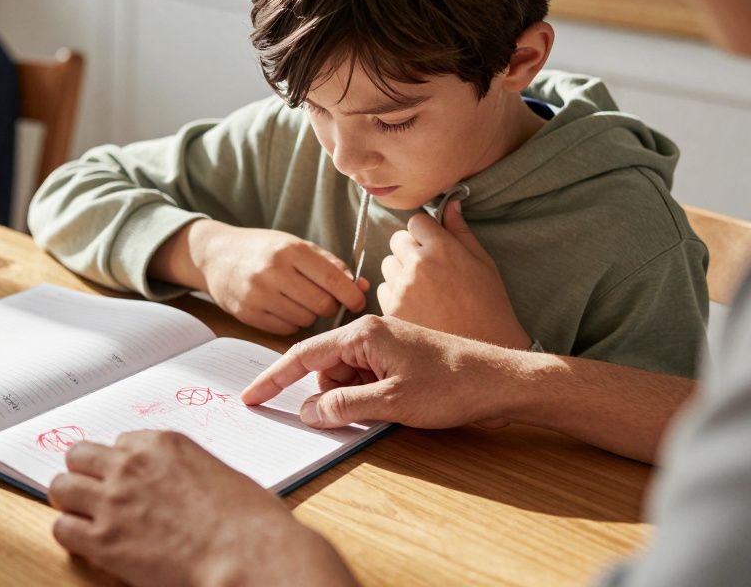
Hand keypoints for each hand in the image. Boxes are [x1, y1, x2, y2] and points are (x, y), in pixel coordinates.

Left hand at [49, 431, 356, 586]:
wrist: (248, 555)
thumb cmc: (249, 521)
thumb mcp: (219, 476)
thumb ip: (184, 473)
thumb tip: (175, 487)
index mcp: (162, 444)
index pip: (120, 442)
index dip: (120, 464)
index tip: (124, 478)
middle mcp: (131, 465)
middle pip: (80, 455)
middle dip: (86, 473)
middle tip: (94, 492)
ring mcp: (113, 500)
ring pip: (61, 486)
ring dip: (71, 500)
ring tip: (83, 515)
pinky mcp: (103, 539)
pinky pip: (62, 528)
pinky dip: (70, 534)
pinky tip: (86, 542)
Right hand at [154, 219, 368, 334]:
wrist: (215, 254)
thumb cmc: (264, 249)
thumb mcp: (297, 246)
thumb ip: (330, 265)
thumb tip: (362, 287)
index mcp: (291, 250)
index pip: (334, 281)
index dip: (352, 296)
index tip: (356, 301)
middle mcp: (273, 272)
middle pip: (322, 305)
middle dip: (330, 306)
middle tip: (324, 300)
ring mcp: (258, 294)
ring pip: (305, 320)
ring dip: (309, 314)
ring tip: (298, 300)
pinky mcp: (247, 313)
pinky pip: (285, 329)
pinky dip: (291, 322)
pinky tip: (283, 307)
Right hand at [241, 314, 528, 428]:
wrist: (501, 382)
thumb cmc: (452, 386)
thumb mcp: (391, 402)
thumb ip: (344, 406)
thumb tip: (309, 412)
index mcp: (363, 333)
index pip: (303, 354)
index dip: (273, 378)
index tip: (250, 397)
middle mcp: (370, 332)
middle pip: (324, 367)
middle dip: (326, 396)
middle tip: (352, 418)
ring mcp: (385, 344)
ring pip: (345, 376)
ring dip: (350, 399)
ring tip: (384, 412)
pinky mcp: (398, 358)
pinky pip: (365, 378)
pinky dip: (365, 397)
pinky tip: (387, 409)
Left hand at [377, 200, 531, 348]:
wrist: (485, 352)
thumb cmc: (490, 307)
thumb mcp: (484, 264)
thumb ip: (461, 231)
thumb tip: (451, 203)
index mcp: (442, 248)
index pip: (416, 221)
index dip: (425, 232)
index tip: (433, 245)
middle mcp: (418, 264)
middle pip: (397, 240)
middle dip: (410, 249)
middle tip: (429, 270)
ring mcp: (402, 289)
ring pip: (387, 265)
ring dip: (400, 272)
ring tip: (425, 291)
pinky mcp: (392, 311)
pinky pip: (384, 291)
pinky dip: (395, 296)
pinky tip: (417, 308)